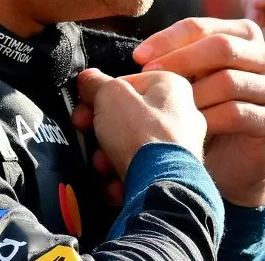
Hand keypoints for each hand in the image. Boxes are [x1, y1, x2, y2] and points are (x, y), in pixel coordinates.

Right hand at [76, 68, 206, 178]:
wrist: (161, 186)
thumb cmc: (143, 135)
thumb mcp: (110, 96)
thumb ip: (96, 83)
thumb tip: (88, 79)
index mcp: (171, 87)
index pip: (127, 83)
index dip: (99, 95)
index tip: (83, 107)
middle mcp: (181, 115)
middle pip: (127, 117)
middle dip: (101, 130)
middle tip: (87, 135)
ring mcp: (179, 147)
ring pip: (130, 146)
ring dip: (108, 156)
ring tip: (103, 164)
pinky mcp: (172, 175)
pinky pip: (139, 171)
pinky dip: (121, 178)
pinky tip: (114, 183)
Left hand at [132, 18, 264, 206]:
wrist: (232, 166)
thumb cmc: (207, 113)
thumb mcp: (193, 79)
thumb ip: (179, 59)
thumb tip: (141, 54)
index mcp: (246, 37)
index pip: (205, 27)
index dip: (169, 38)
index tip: (139, 57)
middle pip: (221, 47)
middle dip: (180, 61)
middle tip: (148, 78)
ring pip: (227, 81)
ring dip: (191, 95)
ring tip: (165, 109)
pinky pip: (235, 113)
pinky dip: (205, 120)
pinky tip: (186, 129)